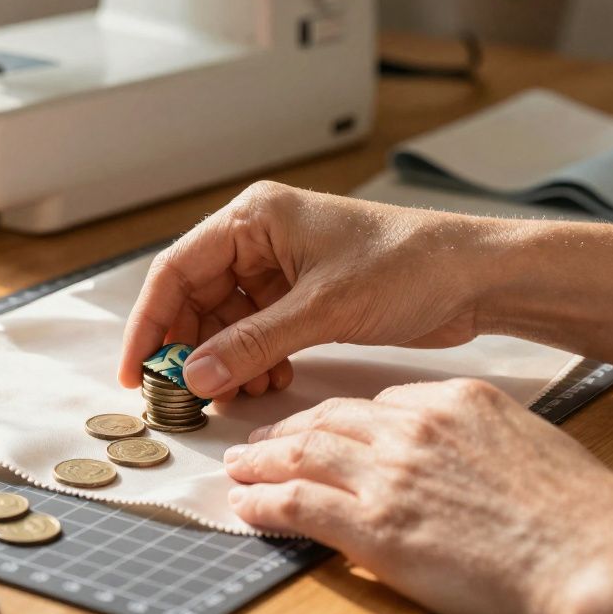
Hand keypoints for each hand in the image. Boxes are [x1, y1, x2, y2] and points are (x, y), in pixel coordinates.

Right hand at [119, 181, 497, 398]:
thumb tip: (196, 375)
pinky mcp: (302, 297)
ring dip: (227, 360)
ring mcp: (280, 269)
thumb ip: (253, 343)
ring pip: (226, 322)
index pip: (177, 271)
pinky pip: (257, 333)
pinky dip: (255, 361)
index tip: (136, 370)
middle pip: (196, 300)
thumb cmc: (411, 264)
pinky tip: (270, 381)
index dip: (150, 323)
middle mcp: (260, 239)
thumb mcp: (323, 309)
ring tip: (239, 392)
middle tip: (185, 394)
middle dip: (191, 349)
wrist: (477, 278)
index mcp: (255, 219)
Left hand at [225, 378, 612, 613]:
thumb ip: (481, 445)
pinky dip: (265, 503)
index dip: (338, 419)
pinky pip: (299, 503)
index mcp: (458, 402)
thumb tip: (456, 466)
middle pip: (330, 419)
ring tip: (240, 469)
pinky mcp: (375, 525)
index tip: (320, 429)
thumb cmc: (583, 520)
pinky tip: (246, 507)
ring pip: (303, 453)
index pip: (378, 402)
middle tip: (260, 442)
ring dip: (262, 461)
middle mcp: (416, 427)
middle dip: (288, 431)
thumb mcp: (531, 450)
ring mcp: (391, 473)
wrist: (599, 562)